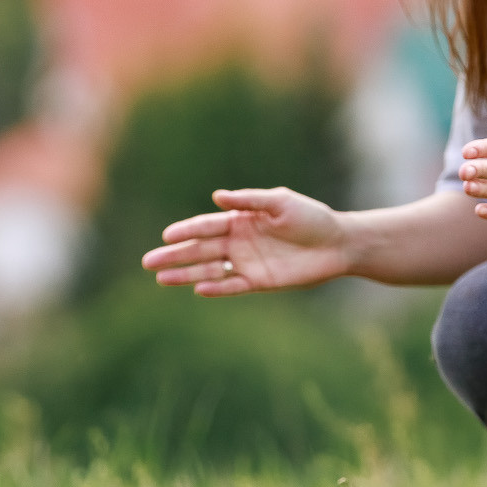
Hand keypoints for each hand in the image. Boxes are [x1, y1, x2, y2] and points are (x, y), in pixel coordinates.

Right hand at [141, 187, 348, 295]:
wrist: (337, 244)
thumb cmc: (311, 217)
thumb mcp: (280, 202)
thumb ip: (249, 201)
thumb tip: (217, 197)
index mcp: (240, 220)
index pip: (206, 226)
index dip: (186, 231)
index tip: (166, 235)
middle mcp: (239, 242)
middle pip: (200, 250)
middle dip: (174, 255)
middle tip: (148, 262)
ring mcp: (247, 262)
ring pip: (209, 270)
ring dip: (186, 274)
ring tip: (162, 279)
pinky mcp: (259, 281)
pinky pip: (232, 286)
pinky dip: (216, 288)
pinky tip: (197, 289)